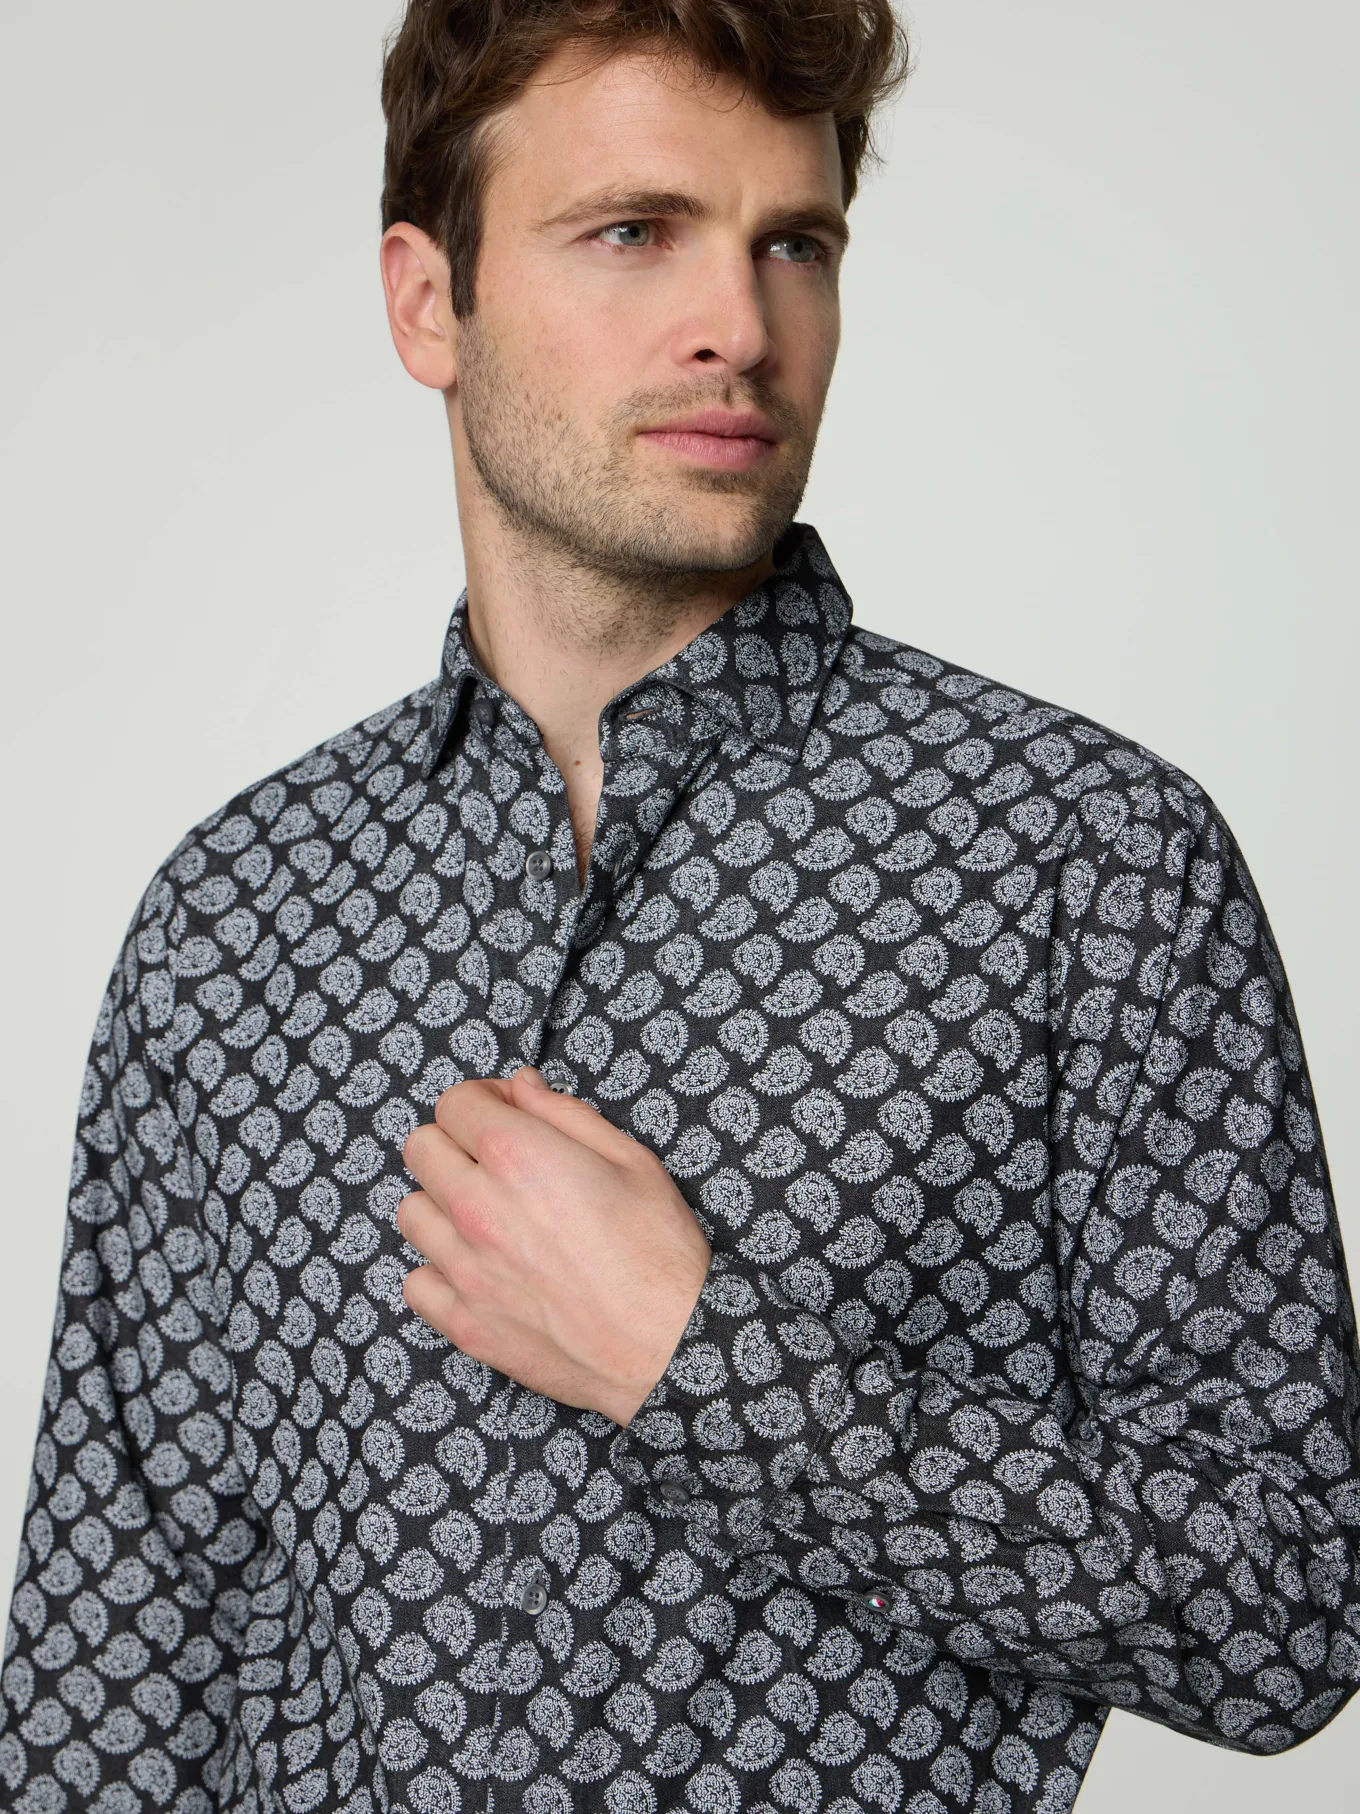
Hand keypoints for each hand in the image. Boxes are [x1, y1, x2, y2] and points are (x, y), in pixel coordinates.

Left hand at [397, 1066, 712, 1425]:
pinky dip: (439, 1270)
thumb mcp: (630, 1159)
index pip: (454, 1103)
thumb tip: (519, 1086)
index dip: (483, 1101)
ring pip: (411, 1212)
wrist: (668, 1347)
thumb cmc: (659, 1250)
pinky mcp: (464, 1322)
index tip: (505, 1115)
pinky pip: (416, 1282)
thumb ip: (565, 1114)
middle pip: (421, 1149)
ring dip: (441, 1203)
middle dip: (454, 1142)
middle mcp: (477, 1206)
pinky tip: (478, 1268)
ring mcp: (464, 1268)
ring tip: (485, 1217)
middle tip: (493, 1161)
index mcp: (518, 1155)